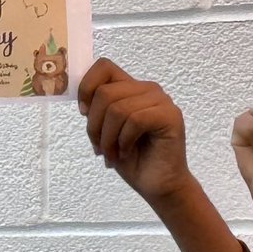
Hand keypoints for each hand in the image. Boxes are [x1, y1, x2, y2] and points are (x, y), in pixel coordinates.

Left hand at [77, 58, 192, 206]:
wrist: (157, 184)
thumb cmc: (131, 159)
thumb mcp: (105, 131)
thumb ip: (97, 110)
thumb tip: (82, 99)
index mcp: (130, 88)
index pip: (104, 67)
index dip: (86, 87)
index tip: (83, 113)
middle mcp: (147, 89)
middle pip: (105, 93)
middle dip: (94, 126)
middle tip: (100, 149)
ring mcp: (161, 100)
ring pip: (117, 108)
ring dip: (108, 138)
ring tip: (112, 155)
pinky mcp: (170, 115)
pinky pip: (135, 120)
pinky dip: (124, 141)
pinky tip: (127, 152)